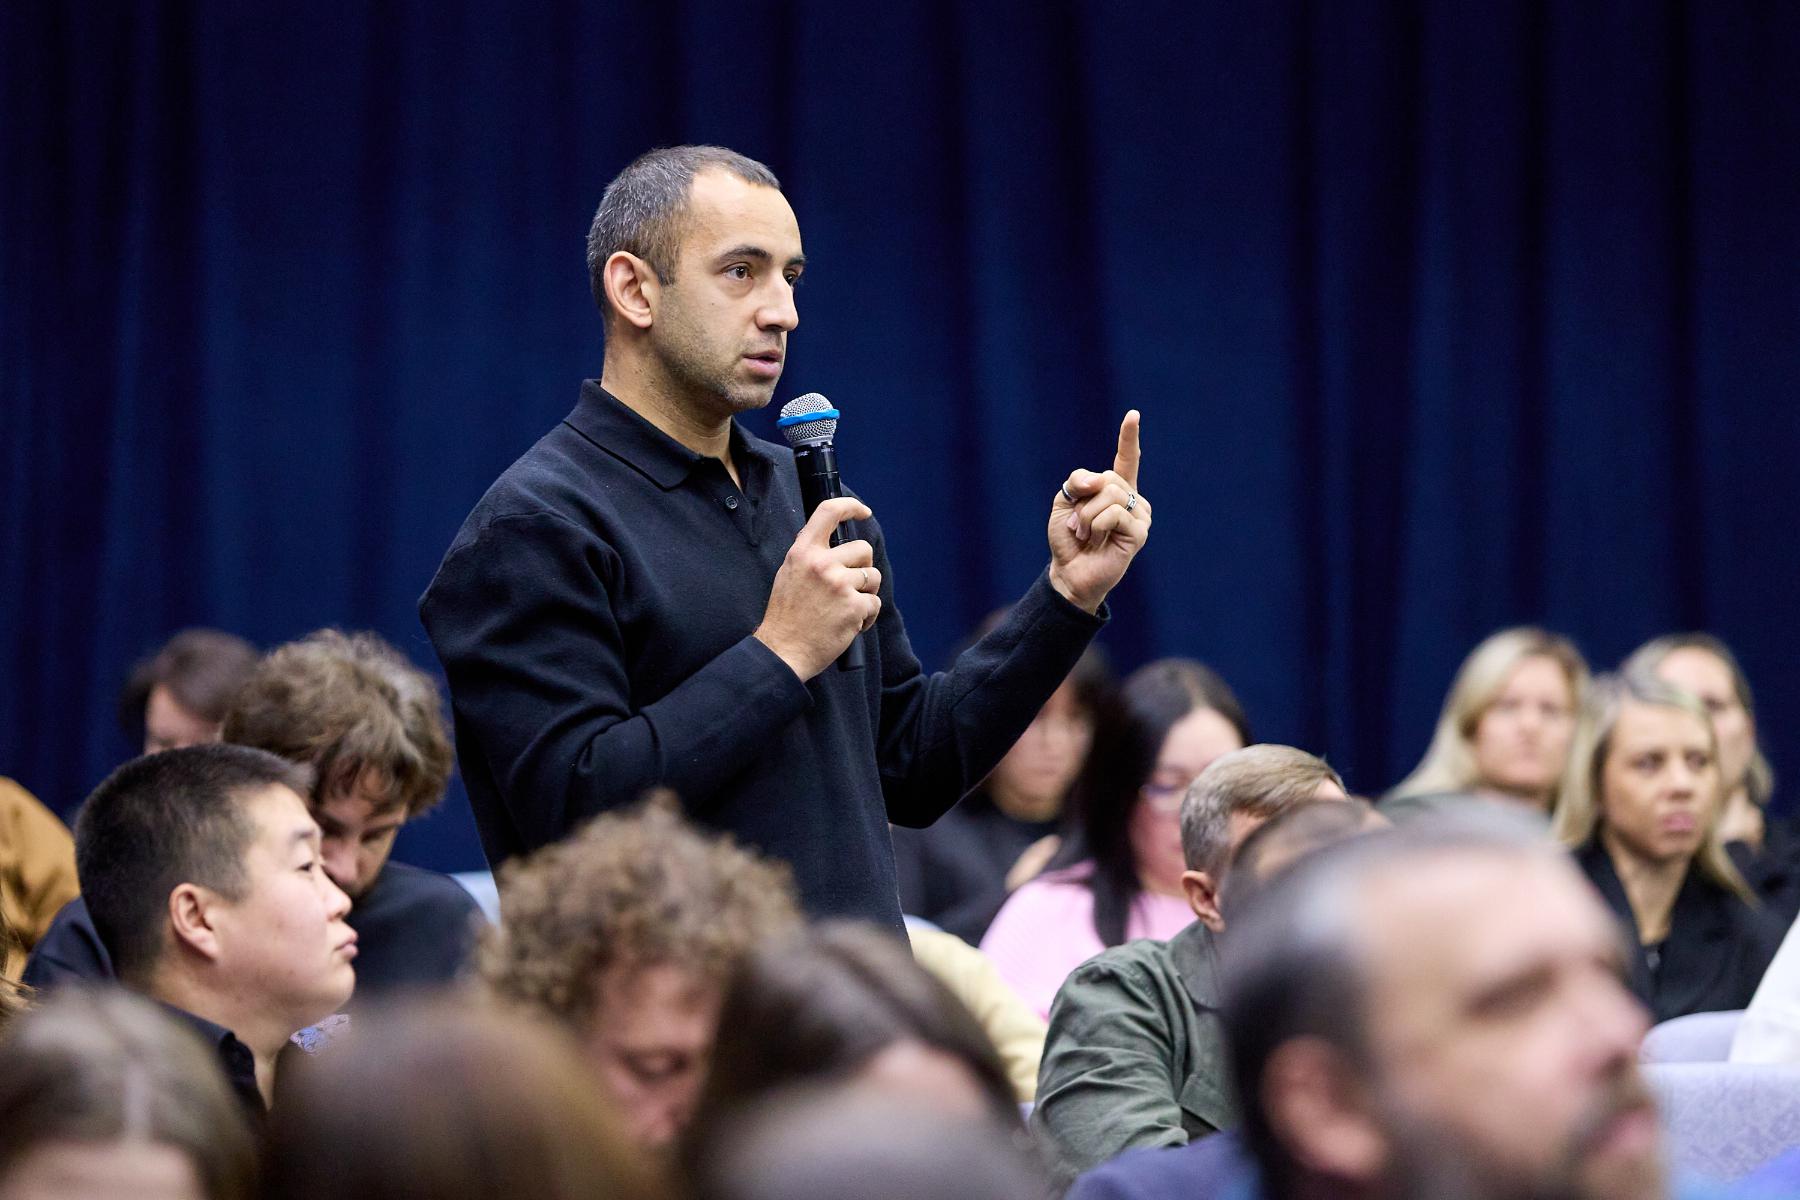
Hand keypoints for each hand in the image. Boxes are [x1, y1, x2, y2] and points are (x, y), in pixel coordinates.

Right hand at [755, 497, 882, 680]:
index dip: (851, 507)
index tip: (864, 512)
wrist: (783, 650)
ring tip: (848, 607)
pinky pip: (874, 603)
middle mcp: (821, 563)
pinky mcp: (854, 607)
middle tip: (849, 586)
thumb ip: (809, 556)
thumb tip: (829, 540)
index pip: (829, 512)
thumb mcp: (788, 574)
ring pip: (873, 576)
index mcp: (803, 552)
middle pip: (863, 549)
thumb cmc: (786, 616)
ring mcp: (839, 584)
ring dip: (866, 592)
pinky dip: (867, 616)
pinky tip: (851, 625)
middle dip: (862, 567)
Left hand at [1047, 410, 1150, 612]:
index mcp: (1116, 490)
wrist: (1069, 571)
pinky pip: (1114, 514)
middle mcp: (1133, 500)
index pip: (1126, 459)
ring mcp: (1140, 517)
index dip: (1129, 438)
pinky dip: (1096, 525)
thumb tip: (1100, 480)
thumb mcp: (1065, 501)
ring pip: (1110, 494)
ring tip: (1086, 535)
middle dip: (1083, 500)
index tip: (1133, 415)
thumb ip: (1078, 481)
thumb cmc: (1068, 538)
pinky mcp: (1140, 533)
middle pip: (1108, 478)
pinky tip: (1097, 541)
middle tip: (1078, 525)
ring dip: (1087, 516)